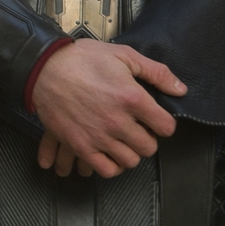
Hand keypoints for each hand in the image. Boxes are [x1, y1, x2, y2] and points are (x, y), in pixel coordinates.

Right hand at [30, 39, 184, 179]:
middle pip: (149, 147)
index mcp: (132, 98)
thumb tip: (180, 89)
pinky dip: (112, 165)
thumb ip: (156, 73)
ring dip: (130, 152)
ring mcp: (99, 137)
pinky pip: (106, 170)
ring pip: (130, 161)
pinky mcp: (81, 146)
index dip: (163, 123)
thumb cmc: (81, 59)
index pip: (166, 127)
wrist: (44, 68)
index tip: (156, 119)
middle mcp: (118, 121)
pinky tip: (109, 152)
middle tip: (138, 129)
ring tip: (123, 140)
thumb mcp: (124, 55)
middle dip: (147, 138)